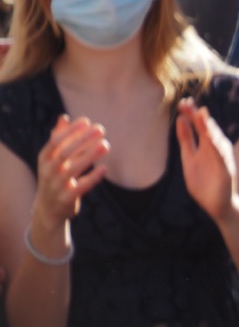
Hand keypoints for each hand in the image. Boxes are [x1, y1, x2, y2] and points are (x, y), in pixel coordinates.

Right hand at [31, 115, 107, 232]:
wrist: (48, 209)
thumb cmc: (54, 177)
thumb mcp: (52, 159)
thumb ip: (59, 138)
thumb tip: (64, 117)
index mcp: (44, 159)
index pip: (56, 141)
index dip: (71, 130)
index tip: (87, 121)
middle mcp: (48, 171)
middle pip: (64, 152)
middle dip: (82, 139)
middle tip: (100, 129)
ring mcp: (56, 185)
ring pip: (73, 168)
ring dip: (90, 155)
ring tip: (106, 145)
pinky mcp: (67, 198)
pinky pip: (81, 186)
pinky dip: (93, 177)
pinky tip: (104, 168)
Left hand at [177, 99, 238, 223]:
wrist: (217, 206)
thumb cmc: (204, 183)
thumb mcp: (189, 158)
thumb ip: (186, 140)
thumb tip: (180, 119)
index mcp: (206, 145)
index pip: (198, 126)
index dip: (191, 114)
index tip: (183, 102)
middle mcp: (216, 149)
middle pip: (207, 128)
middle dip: (197, 115)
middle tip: (187, 102)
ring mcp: (222, 159)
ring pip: (215, 139)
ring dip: (208, 126)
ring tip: (200, 114)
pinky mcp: (226, 171)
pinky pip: (221, 157)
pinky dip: (216, 146)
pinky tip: (210, 137)